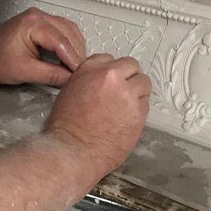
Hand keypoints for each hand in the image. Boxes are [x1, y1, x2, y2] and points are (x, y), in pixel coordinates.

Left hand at [0, 8, 86, 85]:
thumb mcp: (24, 71)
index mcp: (33, 24)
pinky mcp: (42, 22)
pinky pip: (64, 30)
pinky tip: (71, 58)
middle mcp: (39, 15)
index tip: (81, 74)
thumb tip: (71, 79)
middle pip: (69, 32)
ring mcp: (41, 17)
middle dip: (77, 53)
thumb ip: (50, 75)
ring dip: (76, 48)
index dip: (73, 59)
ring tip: (78, 67)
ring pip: (69, 30)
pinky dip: (70, 44)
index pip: (61, 41)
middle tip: (82, 73)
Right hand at [44, 54, 150, 175]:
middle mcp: (111, 77)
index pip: (109, 59)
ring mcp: (127, 94)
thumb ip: (89, 79)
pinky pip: (145, 104)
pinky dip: (139, 110)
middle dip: (129, 77)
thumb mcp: (70, 91)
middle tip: (124, 91)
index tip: (111, 81)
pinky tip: (127, 120)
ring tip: (127, 106)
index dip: (111, 71)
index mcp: (91, 70)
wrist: (72, 151)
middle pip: (132, 66)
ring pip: (144, 83)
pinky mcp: (138, 113)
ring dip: (138, 92)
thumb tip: (102, 81)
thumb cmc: (65, 126)